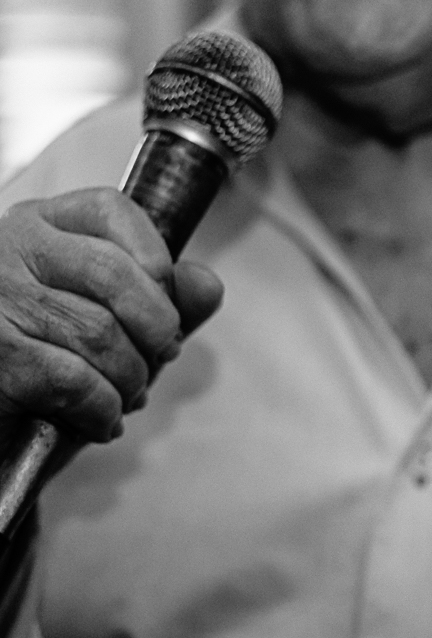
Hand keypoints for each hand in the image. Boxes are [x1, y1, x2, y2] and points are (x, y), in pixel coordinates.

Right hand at [0, 188, 222, 449]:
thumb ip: (166, 301)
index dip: (157, 263)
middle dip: (155, 330)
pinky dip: (103, 410)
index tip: (164, 308)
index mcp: (40, 225)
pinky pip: (74, 380)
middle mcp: (9, 249)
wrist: (5, 425)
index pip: (113, 212)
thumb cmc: (52, 369)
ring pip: (99, 332)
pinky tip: (101, 420)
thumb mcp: (118, 326)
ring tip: (125, 396)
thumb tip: (206, 283)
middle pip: (114, 274)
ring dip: (131, 379)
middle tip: (156, 360)